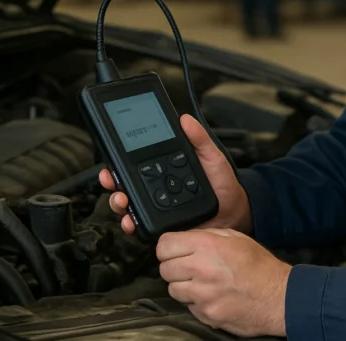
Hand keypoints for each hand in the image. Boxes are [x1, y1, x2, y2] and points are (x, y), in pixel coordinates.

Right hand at [98, 115, 252, 235]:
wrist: (235, 214)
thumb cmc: (223, 185)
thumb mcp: (213, 157)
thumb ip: (200, 139)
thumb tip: (185, 119)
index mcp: (164, 169)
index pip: (136, 163)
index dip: (120, 160)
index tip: (112, 156)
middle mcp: (157, 188)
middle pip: (125, 184)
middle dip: (113, 182)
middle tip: (111, 179)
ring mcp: (157, 208)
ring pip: (129, 205)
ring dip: (118, 202)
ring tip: (122, 201)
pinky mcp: (162, 226)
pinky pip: (141, 226)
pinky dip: (132, 224)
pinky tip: (131, 222)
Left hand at [157, 228, 289, 336]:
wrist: (278, 297)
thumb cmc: (259, 266)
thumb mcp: (235, 238)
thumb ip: (206, 235)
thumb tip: (184, 238)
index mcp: (207, 246)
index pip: (164, 245)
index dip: (168, 247)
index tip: (174, 250)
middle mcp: (201, 269)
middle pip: (164, 268)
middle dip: (174, 266)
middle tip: (189, 267)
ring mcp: (202, 295)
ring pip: (172, 289)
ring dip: (182, 285)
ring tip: (201, 282)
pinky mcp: (206, 314)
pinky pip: (188, 306)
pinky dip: (195, 301)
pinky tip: (211, 295)